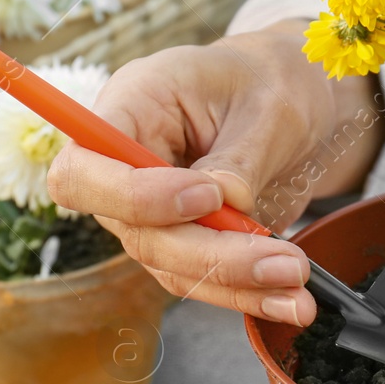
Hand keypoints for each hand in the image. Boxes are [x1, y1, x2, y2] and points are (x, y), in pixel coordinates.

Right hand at [47, 21, 384, 324]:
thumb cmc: (270, 82)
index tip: (208, 198)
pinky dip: (245, 294)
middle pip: (135, 230)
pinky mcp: (178, 238)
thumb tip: (227, 207)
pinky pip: (199, 277)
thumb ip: (241, 157)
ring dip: (234, 284)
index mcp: (132, 105)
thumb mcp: (268, 106)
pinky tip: (290, 301)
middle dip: (210, 254)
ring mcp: (147, 207)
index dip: (134, 197)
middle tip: (284, 262)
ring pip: (169, 264)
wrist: (290, 97)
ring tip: (299, 292)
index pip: (85, 169)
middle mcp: (126, 162)